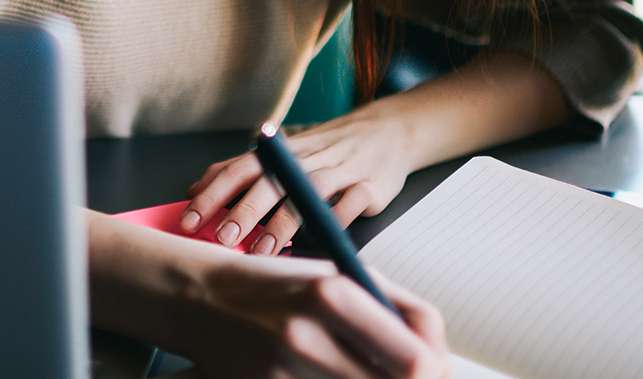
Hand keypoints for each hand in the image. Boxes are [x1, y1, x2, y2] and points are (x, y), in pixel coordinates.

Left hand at [178, 111, 415, 254]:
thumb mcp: (279, 155)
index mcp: (279, 153)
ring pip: (308, 193)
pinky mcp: (370, 185)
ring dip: (284, 223)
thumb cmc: (324, 149)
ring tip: (265, 252)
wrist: (386, 131)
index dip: (212, 195)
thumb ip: (236, 171)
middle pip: (269, 182)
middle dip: (244, 211)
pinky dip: (336, 219)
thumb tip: (192, 189)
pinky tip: (321, 240)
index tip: (190, 221)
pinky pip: (352, 202)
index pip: (237, 170)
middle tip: (224, 239)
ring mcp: (338, 170)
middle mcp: (305, 159)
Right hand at [187, 249, 449, 378]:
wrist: (203, 299)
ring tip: (356, 369)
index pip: (415, 362)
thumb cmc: (281, 285)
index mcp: (330, 294)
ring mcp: (280, 374)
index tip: (432, 367)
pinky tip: (327, 377)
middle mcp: (305, 338)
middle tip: (403, 375)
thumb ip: (399, 309)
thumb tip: (440, 359)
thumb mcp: (342, 274)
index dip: (435, 371)